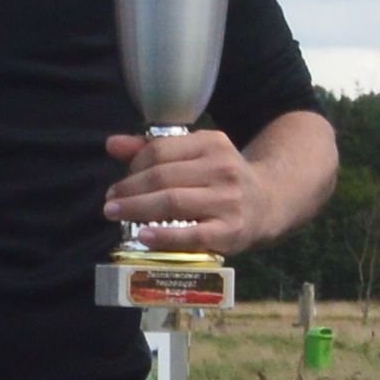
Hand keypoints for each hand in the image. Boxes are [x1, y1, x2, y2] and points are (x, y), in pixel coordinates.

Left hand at [105, 125, 253, 250]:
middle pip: (162, 176)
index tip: (120, 183)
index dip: (133, 166)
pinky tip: (144, 236)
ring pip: (172, 202)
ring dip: (137, 209)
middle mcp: (222, 169)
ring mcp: (228, 201)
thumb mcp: (195, 155)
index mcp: (211, 143)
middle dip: (129, 189)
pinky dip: (165, 236)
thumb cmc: (222, 180)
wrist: (269, 203)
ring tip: (116, 214)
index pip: (160, 150)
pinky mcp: (231, 231)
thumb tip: (112, 144)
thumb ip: (153, 149)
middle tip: (110, 203)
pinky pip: (192, 235)